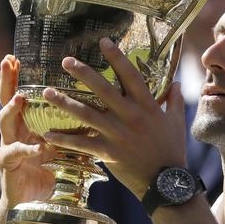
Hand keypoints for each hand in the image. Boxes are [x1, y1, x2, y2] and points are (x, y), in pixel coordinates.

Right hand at [0, 55, 56, 207]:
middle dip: (6, 80)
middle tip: (7, 61)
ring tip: (19, 99)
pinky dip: (26, 149)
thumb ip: (71, 128)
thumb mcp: (61, 146)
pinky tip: (37, 147)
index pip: (22, 92)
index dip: (18, 75)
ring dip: (11, 110)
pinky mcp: (8, 165)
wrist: (33, 204)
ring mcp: (8, 146)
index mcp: (28, 123)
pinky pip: (15, 153)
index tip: (18, 55)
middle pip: (6, 99)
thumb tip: (99, 110)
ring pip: (4, 123)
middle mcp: (15, 131)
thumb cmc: (50, 172)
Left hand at [42, 38, 186, 198]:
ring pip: (87, 114)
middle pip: (103, 90)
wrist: (167, 182)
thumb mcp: (176, 122)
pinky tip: (47, 133)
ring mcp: (118, 134)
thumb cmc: (172, 150)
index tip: (103, 41)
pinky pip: (83, 144)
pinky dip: (65, 139)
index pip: (131, 75)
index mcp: (147, 106)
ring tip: (48, 92)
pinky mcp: (109, 153)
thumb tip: (176, 82)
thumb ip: (173, 100)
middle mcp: (130, 116)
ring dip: (65, 103)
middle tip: (65, 60)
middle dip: (84, 73)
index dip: (117, 57)